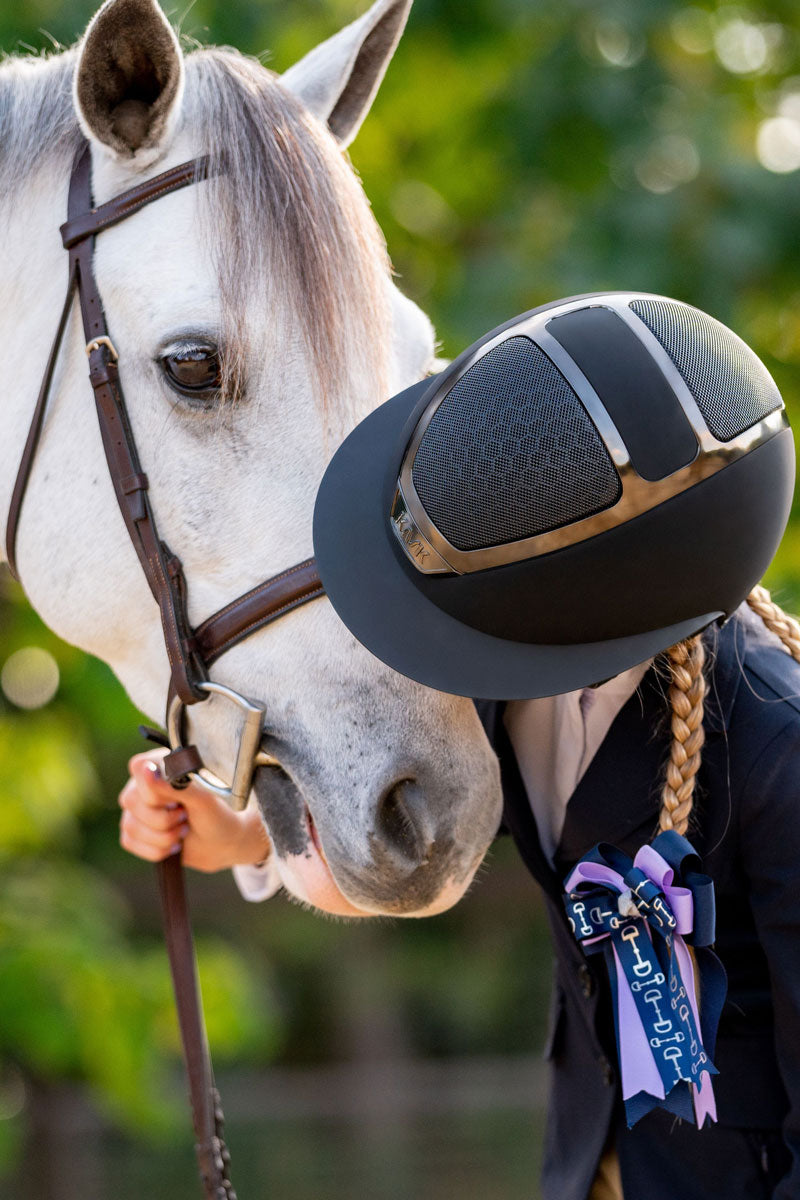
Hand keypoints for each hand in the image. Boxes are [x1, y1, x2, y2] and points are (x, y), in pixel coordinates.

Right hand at [119, 749, 271, 872]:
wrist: (223, 843)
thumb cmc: (218, 814)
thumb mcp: (202, 798)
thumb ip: (174, 784)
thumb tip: (146, 770)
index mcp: (161, 763)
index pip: (139, 767)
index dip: (157, 789)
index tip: (179, 799)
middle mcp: (143, 783)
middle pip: (130, 799)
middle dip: (165, 818)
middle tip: (186, 815)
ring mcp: (136, 807)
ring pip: (130, 825)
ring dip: (164, 836)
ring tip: (184, 829)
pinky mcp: (134, 830)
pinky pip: (129, 842)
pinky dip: (156, 849)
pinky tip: (174, 844)